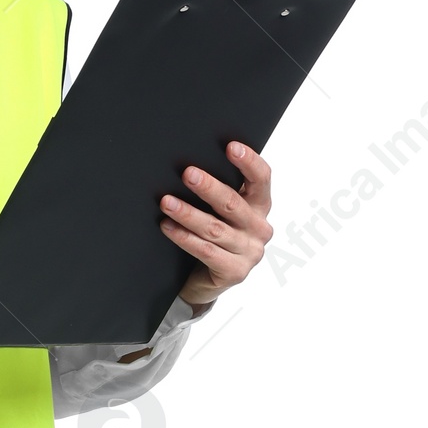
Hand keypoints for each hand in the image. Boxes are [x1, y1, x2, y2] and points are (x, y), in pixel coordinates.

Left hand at [159, 141, 272, 308]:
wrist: (207, 280)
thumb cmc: (213, 236)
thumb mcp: (220, 212)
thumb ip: (218, 192)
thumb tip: (190, 167)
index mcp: (260, 206)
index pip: (261, 179)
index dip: (248, 162)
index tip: (231, 147)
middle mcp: (259, 228)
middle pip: (233, 203)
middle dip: (208, 187)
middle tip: (187, 174)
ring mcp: (249, 252)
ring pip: (214, 228)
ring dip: (188, 213)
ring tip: (166, 202)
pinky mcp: (234, 272)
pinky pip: (205, 251)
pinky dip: (184, 237)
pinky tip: (168, 226)